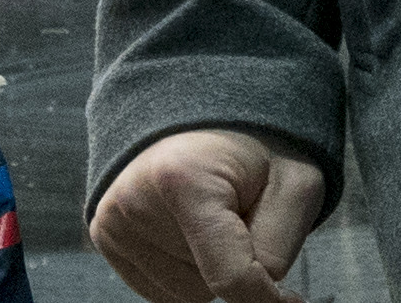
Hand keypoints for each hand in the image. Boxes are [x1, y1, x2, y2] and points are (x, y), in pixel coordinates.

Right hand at [95, 128, 327, 302]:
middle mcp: (134, 203)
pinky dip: (185, 270)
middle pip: (208, 287)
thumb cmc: (258, 148)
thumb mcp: (295, 186)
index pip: (230, 277)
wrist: (208, 116)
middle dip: (236, 261)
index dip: (268, 296)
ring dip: (209, 268)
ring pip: (184, 294)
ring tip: (215, 213)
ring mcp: (112, 221)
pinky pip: (161, 290)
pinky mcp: (105, 235)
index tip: (293, 300)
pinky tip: (190, 227)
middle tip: (242, 210)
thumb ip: (277, 251)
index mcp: (183, 180)